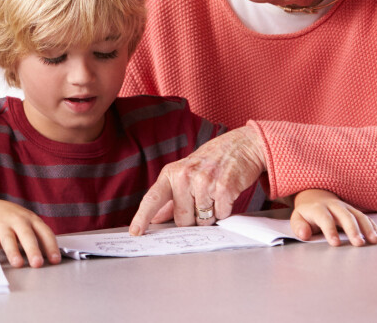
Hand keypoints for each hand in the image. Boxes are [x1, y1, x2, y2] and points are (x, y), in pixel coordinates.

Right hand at [0, 200, 60, 267]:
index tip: (55, 260)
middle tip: (37, 263)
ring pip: (8, 239)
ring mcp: (2, 225)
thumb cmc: (12, 221)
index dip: (51, 246)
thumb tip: (52, 258)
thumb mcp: (27, 224)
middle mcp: (17, 221)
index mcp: (31, 220)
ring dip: (13, 251)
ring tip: (18, 263)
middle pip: (26, 235)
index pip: (44, 233)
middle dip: (33, 249)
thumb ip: (39, 238)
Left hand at [130, 125, 266, 234]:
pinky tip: (225, 194)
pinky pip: (220, 215)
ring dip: (210, 214)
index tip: (135, 232)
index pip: (152, 198)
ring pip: (202, 220)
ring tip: (214, 194)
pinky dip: (224, 210)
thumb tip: (155, 218)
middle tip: (200, 200)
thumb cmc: (210, 161)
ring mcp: (204, 181)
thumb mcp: (184, 173)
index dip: (142, 217)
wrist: (241, 145)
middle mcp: (184, 176)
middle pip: (182, 219)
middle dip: (192, 218)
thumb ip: (169, 198)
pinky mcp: (224, 188)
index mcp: (171, 173)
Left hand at [290, 189, 376, 246]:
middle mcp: (334, 206)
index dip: (330, 231)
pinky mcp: (355, 211)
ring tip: (374, 241)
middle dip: (353, 230)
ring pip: (359, 216)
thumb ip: (299, 227)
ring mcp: (346, 207)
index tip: (335, 244)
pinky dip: (373, 227)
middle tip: (359, 243)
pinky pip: (366, 218)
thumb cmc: (307, 213)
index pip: (324, 219)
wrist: (316, 196)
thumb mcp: (297, 218)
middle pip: (345, 216)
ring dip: (368, 228)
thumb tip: (303, 234)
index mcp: (318, 208)